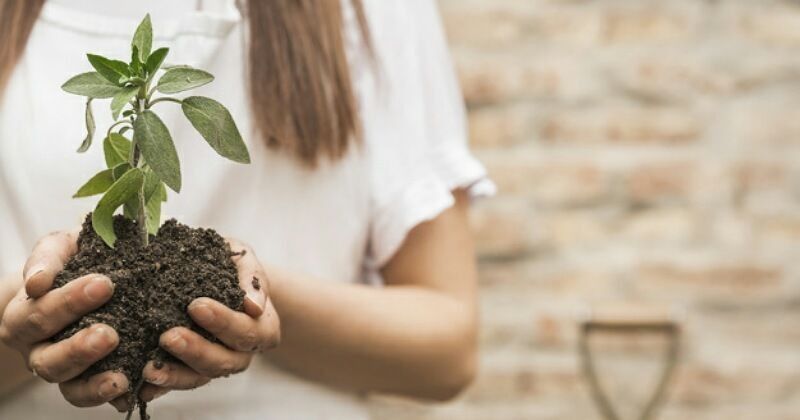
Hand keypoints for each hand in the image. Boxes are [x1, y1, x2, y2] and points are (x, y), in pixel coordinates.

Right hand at [0, 231, 127, 406]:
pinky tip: (133, 390)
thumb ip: (48, 257)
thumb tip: (38, 282)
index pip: (39, 313)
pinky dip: (113, 398)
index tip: (104, 283)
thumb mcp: (61, 247)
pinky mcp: (90, 382)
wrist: (89, 278)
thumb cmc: (72, 260)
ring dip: (94, 383)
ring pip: (69, 387)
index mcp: (24, 316)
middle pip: (49, 359)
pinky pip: (97, 397)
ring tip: (121, 376)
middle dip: (79, 348)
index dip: (68, 302)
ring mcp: (64, 370)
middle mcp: (39, 349)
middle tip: (110, 334)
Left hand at [117, 239, 280, 408]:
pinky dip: (160, 387)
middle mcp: (243, 353)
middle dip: (196, 350)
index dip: (224, 322)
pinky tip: (141, 385)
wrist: (220, 278)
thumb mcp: (245, 261)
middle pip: (225, 361)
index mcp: (263, 328)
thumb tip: (253, 304)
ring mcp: (217, 365)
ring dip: (175, 374)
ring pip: (201, 378)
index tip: (196, 305)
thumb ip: (252, 278)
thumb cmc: (233, 267)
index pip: (247, 331)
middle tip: (168, 336)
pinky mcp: (192, 372)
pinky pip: (178, 384)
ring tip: (149, 368)